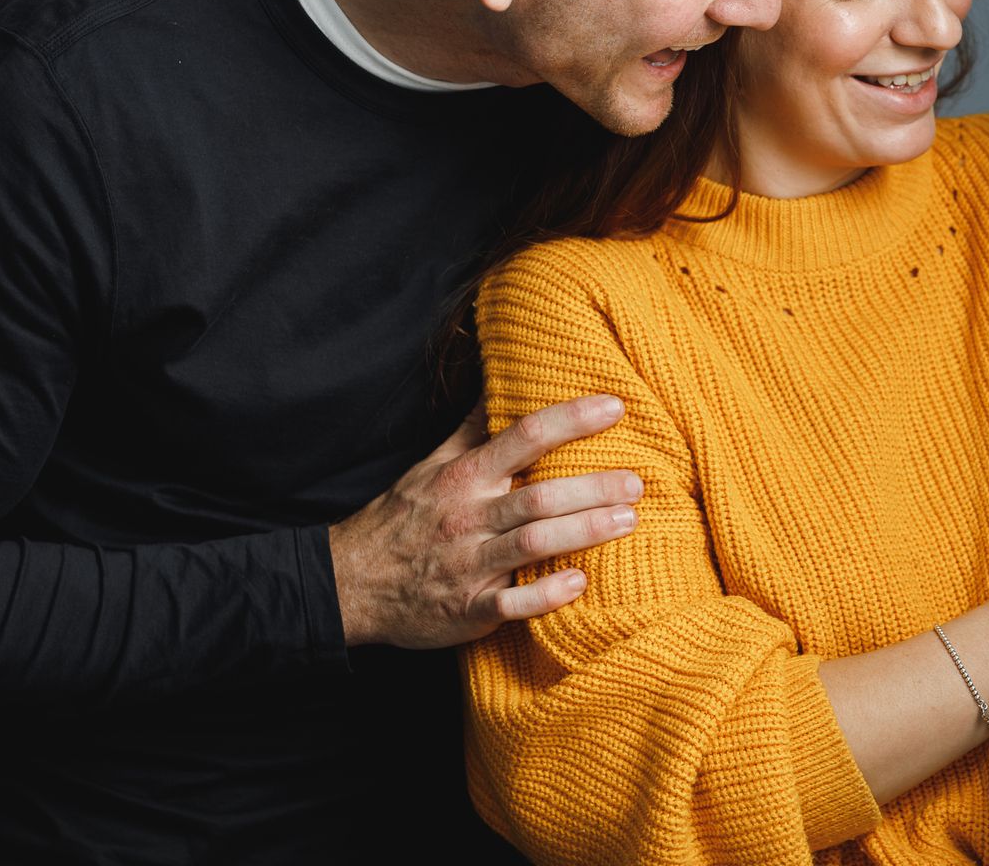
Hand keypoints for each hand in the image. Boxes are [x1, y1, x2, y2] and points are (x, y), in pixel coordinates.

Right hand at [327, 396, 642, 647]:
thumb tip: (502, 378)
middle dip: (591, 487)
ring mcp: (469, 565)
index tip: (615, 406)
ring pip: (533, 543)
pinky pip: (512, 605)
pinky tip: (581, 583)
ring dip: (584, 532)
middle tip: (637, 480)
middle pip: (539, 495)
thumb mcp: (432, 464)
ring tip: (628, 521)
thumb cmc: (403, 517)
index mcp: (464, 477)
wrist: (351, 582)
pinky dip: (545, 595)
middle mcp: (469, 517)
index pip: (524, 436)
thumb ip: (473, 427)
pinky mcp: (468, 610)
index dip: (571, 419)